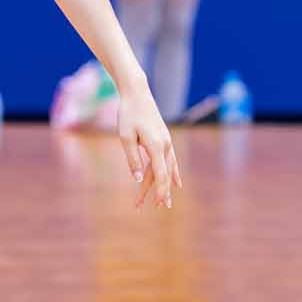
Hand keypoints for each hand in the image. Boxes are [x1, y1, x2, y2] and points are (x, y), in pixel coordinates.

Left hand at [117, 80, 180, 209]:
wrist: (137, 94)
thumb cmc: (128, 114)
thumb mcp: (125, 136)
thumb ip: (132, 158)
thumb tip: (137, 178)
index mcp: (156, 145)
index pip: (159, 173)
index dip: (159, 190)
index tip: (157, 203)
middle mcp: (165, 145)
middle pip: (162, 173)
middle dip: (158, 191)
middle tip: (154, 207)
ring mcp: (167, 142)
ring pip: (167, 168)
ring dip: (166, 185)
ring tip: (165, 202)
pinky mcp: (165, 139)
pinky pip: (171, 161)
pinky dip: (173, 173)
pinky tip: (177, 184)